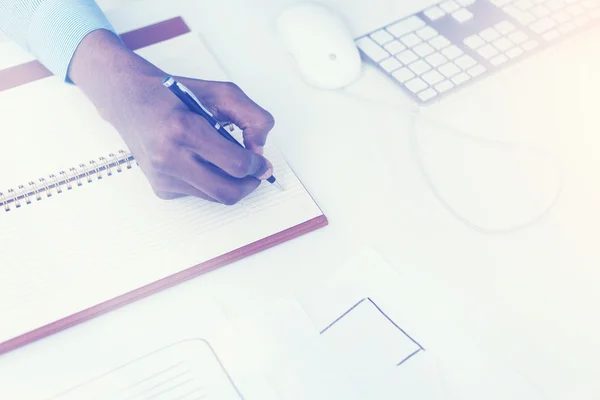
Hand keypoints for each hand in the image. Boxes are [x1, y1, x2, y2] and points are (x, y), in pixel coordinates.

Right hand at [69, 30, 274, 204]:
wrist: (129, 99)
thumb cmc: (174, 94)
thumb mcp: (220, 92)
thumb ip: (251, 117)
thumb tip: (259, 150)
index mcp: (184, 130)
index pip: (235, 164)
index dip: (257, 166)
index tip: (263, 163)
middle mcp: (169, 157)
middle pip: (226, 192)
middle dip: (249, 185)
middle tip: (256, 173)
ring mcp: (163, 176)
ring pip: (214, 197)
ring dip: (230, 183)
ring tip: (229, 162)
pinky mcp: (160, 188)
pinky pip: (199, 194)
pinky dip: (209, 182)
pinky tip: (201, 161)